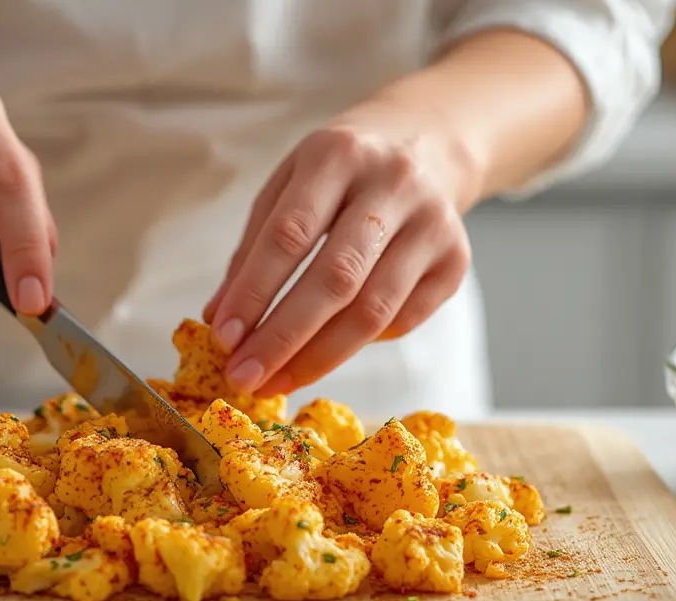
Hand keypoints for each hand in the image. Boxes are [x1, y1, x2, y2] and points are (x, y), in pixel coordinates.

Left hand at [203, 102, 476, 395]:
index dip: (254, 292)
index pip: (289, 234)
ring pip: (373, 310)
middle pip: (336, 278)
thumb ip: (252, 250)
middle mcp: (393, 184)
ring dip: (318, 358)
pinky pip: (402, 321)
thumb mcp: (287, 187)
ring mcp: (433, 223)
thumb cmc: (339, 174)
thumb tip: (218, 319)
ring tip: (276, 381)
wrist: (426, 144)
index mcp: (338, 156)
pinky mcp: (456, 259)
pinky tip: (325, 354)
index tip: (224, 338)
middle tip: (245, 377)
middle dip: (283, 338)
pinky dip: (357, 345)